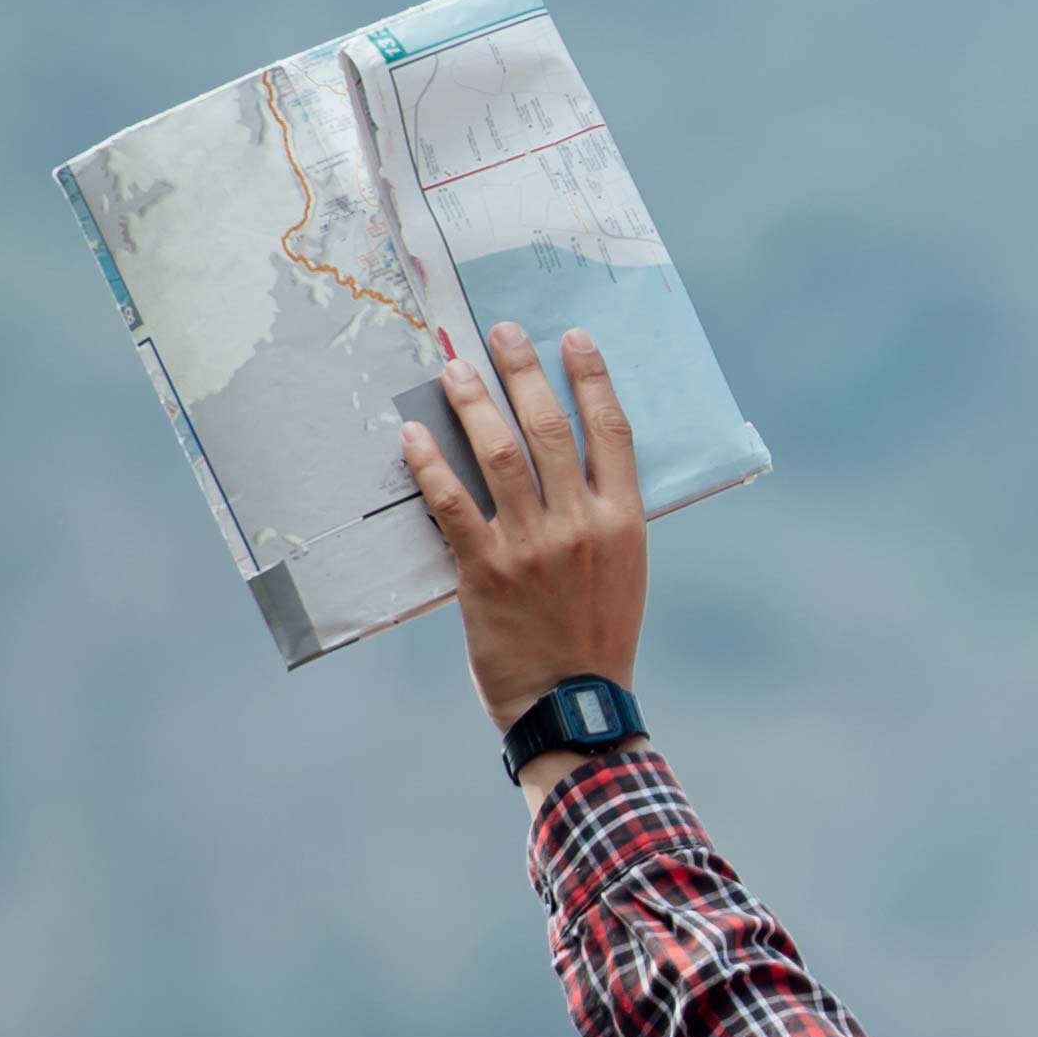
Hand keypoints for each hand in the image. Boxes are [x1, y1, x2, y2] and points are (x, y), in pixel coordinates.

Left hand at [404, 320, 650, 738]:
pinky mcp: (486, 571)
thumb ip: (603, 517)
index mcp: (624, 522)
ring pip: (499, 455)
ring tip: (455, 367)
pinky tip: (414, 434)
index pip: (611, 431)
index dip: (592, 379)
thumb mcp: (622, 570)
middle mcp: (580, 524)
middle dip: (524, 371)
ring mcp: (531, 546)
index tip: (573, 339)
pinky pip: (452, 505)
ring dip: (474, 403)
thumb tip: (570, 465)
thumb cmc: (596, 638)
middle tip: (501, 332)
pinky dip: (431, 465)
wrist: (573, 703)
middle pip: (550, 428)